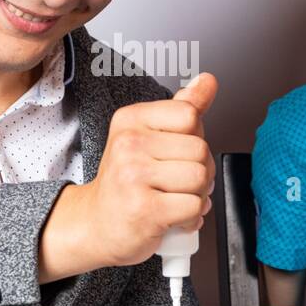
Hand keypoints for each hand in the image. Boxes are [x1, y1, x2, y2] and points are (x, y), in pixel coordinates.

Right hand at [41, 73, 217, 277]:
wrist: (97, 224)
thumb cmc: (126, 182)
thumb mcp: (148, 137)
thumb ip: (182, 109)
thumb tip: (208, 80)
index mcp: (131, 120)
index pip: (189, 115)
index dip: (193, 138)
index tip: (175, 152)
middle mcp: (129, 144)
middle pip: (200, 149)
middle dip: (199, 171)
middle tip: (176, 182)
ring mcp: (134, 176)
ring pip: (200, 178)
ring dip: (197, 195)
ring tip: (174, 198)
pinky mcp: (144, 209)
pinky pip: (194, 207)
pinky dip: (191, 217)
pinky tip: (173, 217)